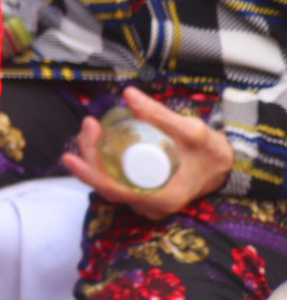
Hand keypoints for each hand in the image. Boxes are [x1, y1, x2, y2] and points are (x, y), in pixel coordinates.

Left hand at [60, 87, 233, 219]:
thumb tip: (128, 94)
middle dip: (91, 155)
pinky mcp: (146, 194)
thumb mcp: (192, 131)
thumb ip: (160, 114)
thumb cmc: (212, 151)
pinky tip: (100, 142)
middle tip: (89, 125)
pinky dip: (106, 163)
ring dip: (96, 157)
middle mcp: (152, 206)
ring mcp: (148, 202)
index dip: (89, 173)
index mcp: (163, 198)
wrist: (228, 166)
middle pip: (107, 185)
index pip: (114, 191)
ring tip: (92, 129)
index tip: (70, 155)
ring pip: (110, 183)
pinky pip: (118, 182)